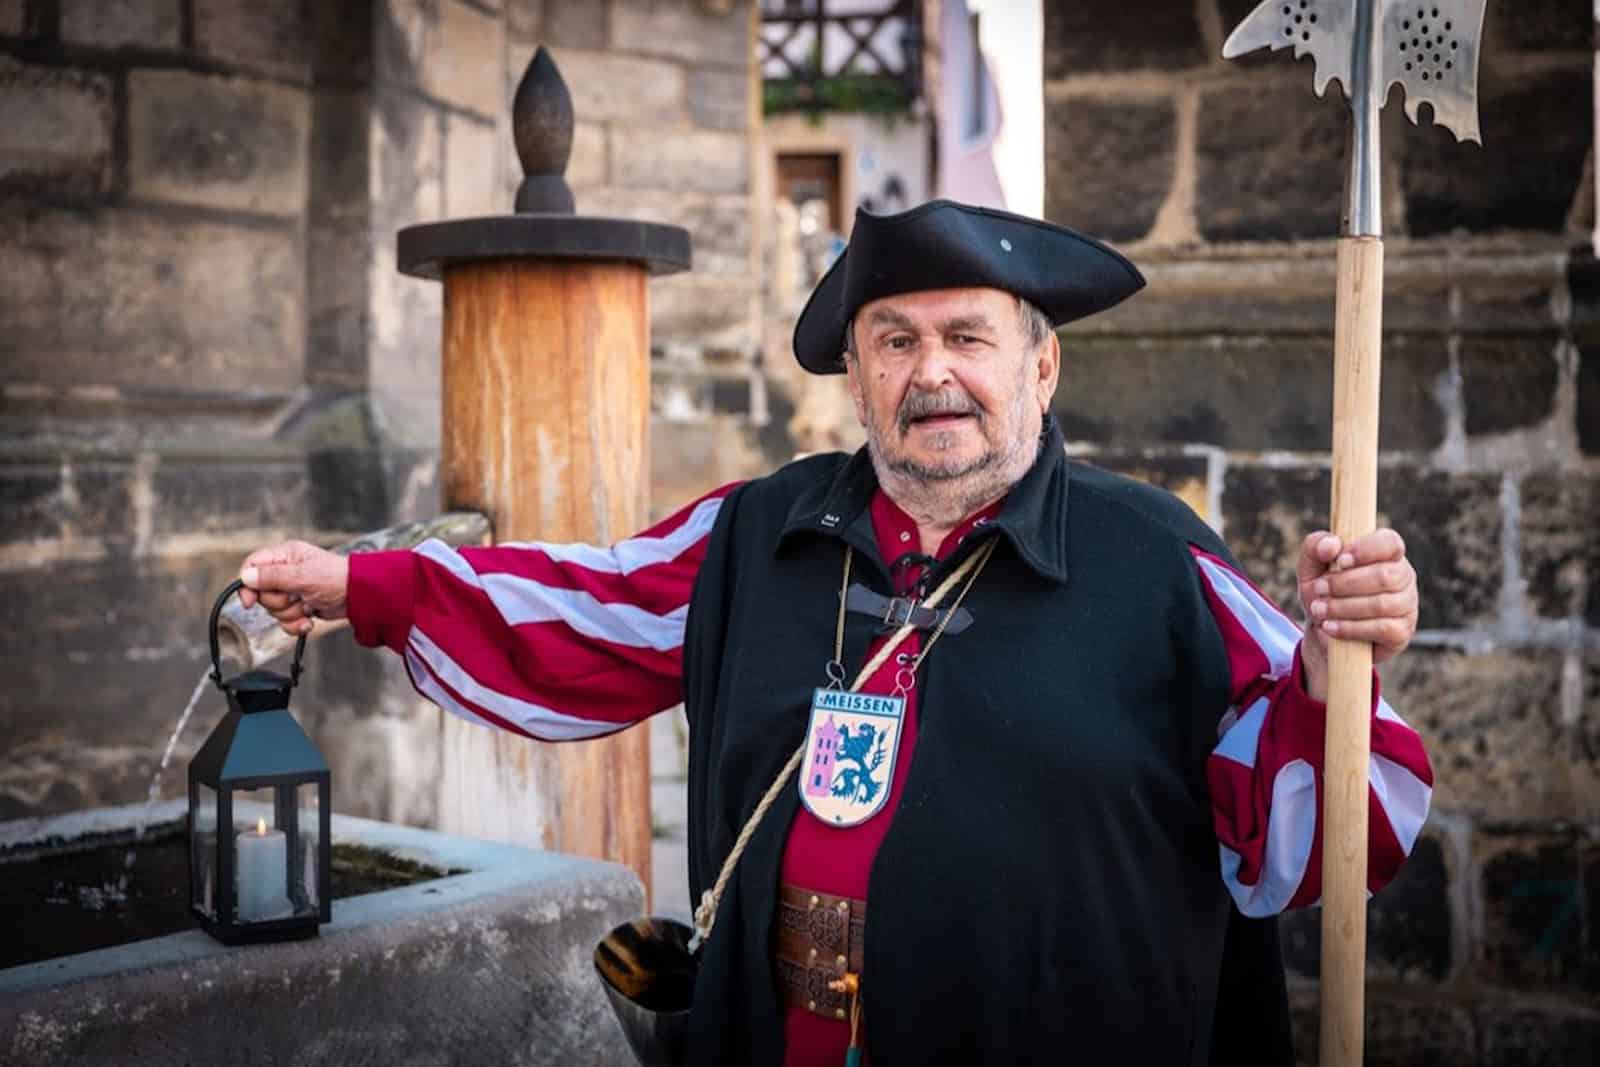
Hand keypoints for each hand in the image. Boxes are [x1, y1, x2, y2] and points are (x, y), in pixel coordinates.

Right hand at [237, 541, 349, 636]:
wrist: (360, 597)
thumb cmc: (337, 578)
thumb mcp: (303, 576)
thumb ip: (273, 577)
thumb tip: (246, 577)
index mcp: (285, 556)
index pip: (252, 566)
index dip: (247, 585)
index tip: (250, 602)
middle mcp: (286, 572)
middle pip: (261, 593)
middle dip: (279, 602)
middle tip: (296, 597)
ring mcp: (293, 590)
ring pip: (274, 609)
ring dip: (291, 613)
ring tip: (308, 605)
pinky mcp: (300, 606)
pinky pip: (286, 621)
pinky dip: (297, 624)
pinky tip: (309, 619)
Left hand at [1295, 528, 1417, 702]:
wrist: (1323, 629)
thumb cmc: (1323, 590)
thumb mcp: (1311, 566)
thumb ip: (1315, 547)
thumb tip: (1331, 545)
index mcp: (1386, 553)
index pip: (1390, 543)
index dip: (1366, 550)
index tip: (1340, 561)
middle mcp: (1403, 576)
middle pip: (1384, 576)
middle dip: (1344, 584)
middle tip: (1318, 589)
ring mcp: (1406, 605)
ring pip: (1381, 604)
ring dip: (1342, 607)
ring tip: (1318, 609)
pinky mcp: (1402, 632)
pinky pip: (1381, 629)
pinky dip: (1350, 628)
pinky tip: (1329, 626)